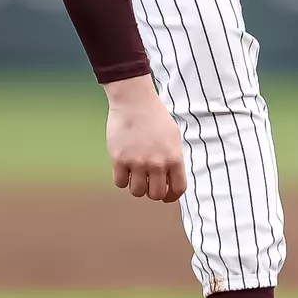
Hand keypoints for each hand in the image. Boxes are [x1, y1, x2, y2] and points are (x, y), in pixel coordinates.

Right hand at [102, 75, 186, 202]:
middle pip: (156, 195)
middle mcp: (157, 163)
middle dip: (152, 191)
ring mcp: (137, 162)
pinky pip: (120, 183)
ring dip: (137, 186)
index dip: (171, 196)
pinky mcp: (119, 160)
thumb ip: (173, 158)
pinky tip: (124, 168)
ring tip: (135, 174)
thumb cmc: (155, 117)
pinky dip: (122, 179)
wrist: (134, 101)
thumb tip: (171, 179)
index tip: (166, 195)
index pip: (177, 189)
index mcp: (174, 158)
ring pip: (137, 192)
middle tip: (148, 183)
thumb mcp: (173, 137)